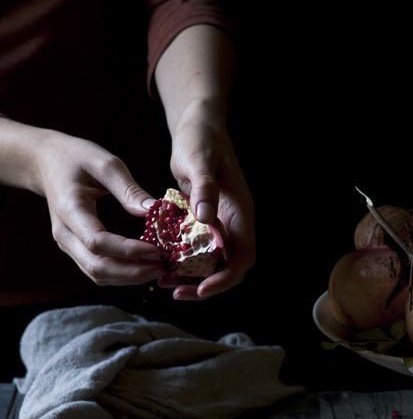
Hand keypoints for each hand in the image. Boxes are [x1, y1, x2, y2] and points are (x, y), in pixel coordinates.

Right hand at [35, 130, 162, 284]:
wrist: (46, 162)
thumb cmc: (76, 158)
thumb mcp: (104, 163)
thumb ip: (128, 188)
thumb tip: (153, 210)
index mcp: (70, 210)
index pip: (98, 241)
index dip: (128, 251)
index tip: (156, 250)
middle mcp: (65, 234)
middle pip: (97, 266)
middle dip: (132, 272)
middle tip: (163, 266)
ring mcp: (68, 244)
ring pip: (97, 274)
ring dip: (128, 277)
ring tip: (158, 269)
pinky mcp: (75, 249)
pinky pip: (97, 270)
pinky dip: (121, 274)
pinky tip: (143, 267)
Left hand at [168, 106, 255, 299]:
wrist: (198, 125)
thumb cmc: (201, 139)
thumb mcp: (199, 160)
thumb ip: (205, 188)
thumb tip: (207, 219)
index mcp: (240, 211)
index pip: (243, 256)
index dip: (226, 277)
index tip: (202, 287)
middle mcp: (234, 221)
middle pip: (229, 266)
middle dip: (207, 284)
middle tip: (177, 293)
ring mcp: (220, 221)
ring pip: (213, 261)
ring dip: (194, 276)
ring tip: (166, 284)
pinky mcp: (205, 219)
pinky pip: (199, 248)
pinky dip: (184, 260)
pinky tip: (162, 263)